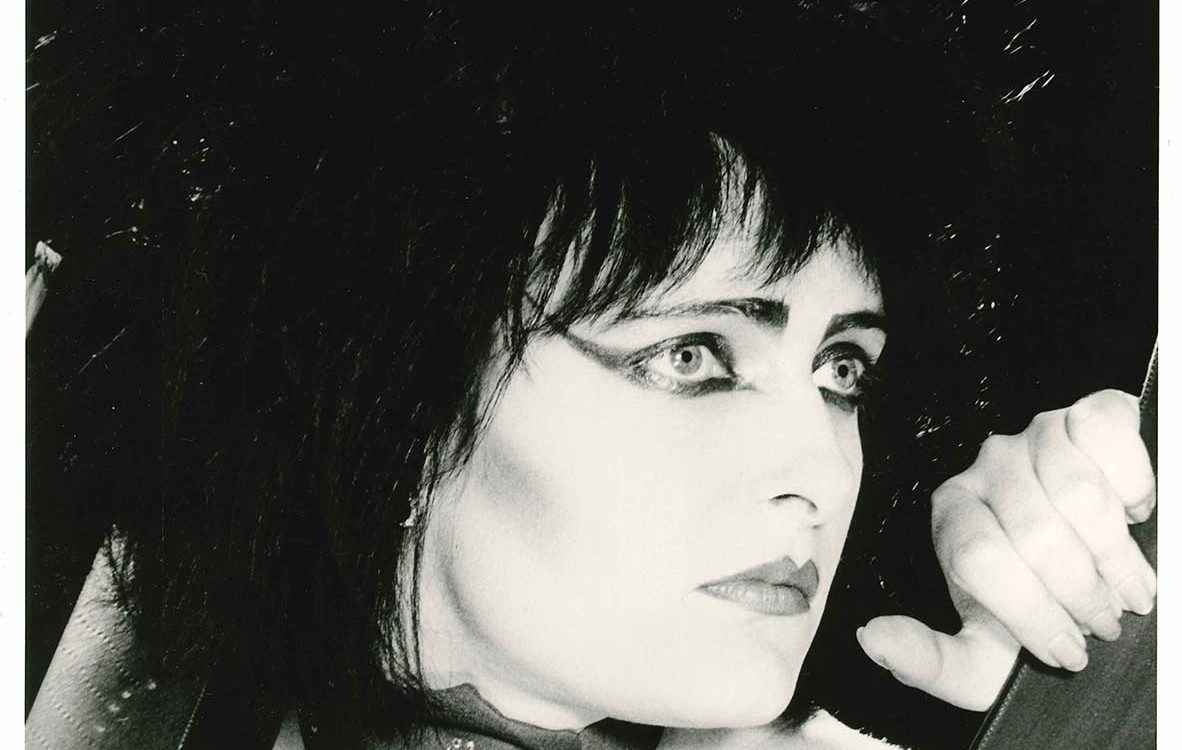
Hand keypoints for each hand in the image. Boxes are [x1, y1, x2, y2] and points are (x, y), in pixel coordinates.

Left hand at [855, 389, 1155, 709]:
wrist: (1099, 564)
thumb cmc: (1038, 607)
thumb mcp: (986, 654)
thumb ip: (932, 660)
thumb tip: (873, 641)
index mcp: (953, 516)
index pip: (979, 558)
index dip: (1032, 612)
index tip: (1069, 651)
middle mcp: (986, 468)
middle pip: (1033, 531)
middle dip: (1081, 593)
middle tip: (1105, 622)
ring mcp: (1035, 436)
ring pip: (1077, 493)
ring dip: (1116, 555)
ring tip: (1128, 588)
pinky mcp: (1084, 416)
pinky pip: (1107, 438)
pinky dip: (1133, 483)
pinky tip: (1134, 514)